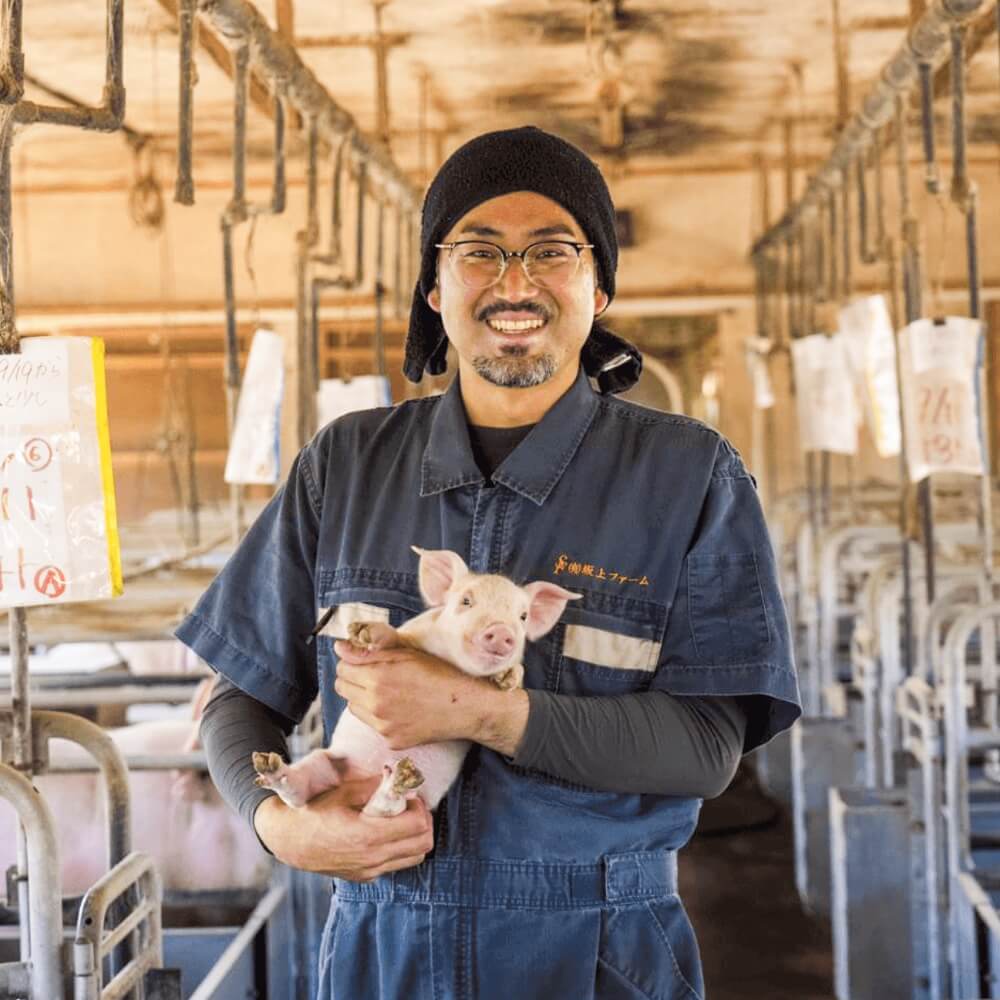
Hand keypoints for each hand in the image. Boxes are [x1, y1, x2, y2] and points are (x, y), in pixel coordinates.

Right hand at [253, 770, 432, 881]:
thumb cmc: (312, 811)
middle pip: (423, 844)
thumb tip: (398, 776)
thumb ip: (374, 786)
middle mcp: (372, 858)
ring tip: (401, 818)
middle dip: (423, 820)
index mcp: (368, 836)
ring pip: (414, 857)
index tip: (409, 795)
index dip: (419, 806)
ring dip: (415, 836)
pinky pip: (396, 864)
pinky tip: (386, 832)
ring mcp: (369, 871)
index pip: (417, 825)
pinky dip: (401, 848)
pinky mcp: (364, 877)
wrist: (286, 840)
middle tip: (410, 805)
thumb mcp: (342, 792)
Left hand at [333, 641, 529, 754]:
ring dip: (363, 697)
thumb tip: (339, 647)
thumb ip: (368, 652)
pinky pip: (372, 724)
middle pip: (343, 688)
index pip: (342, 668)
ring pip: (354, 707)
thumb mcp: (406, 654)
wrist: (465, 706)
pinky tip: (400, 707)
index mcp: (378, 677)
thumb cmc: (440, 673)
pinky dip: (379, 715)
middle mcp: (376, 703)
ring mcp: (382, 725)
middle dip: (354, 678)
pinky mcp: (391, 740)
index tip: (364, 660)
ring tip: (388, 691)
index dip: (352, 661)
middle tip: (374, 674)